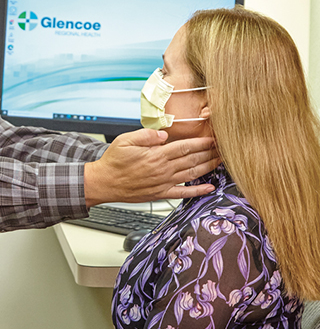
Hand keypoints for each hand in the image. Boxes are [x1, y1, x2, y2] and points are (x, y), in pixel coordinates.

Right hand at [84, 129, 218, 205]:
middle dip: (210, 153)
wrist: (104, 183)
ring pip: (192, 174)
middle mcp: (163, 170)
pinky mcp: (160, 194)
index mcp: (156, 155)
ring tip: (221, 162)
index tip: (213, 138)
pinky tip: (209, 188)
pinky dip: (198, 191)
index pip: (185, 146)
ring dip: (209, 168)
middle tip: (223, 148)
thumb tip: (163, 134)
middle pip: (192, 159)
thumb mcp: (125, 141)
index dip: (202, 142)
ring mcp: (163, 183)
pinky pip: (183, 193)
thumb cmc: (113, 162)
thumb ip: (145, 135)